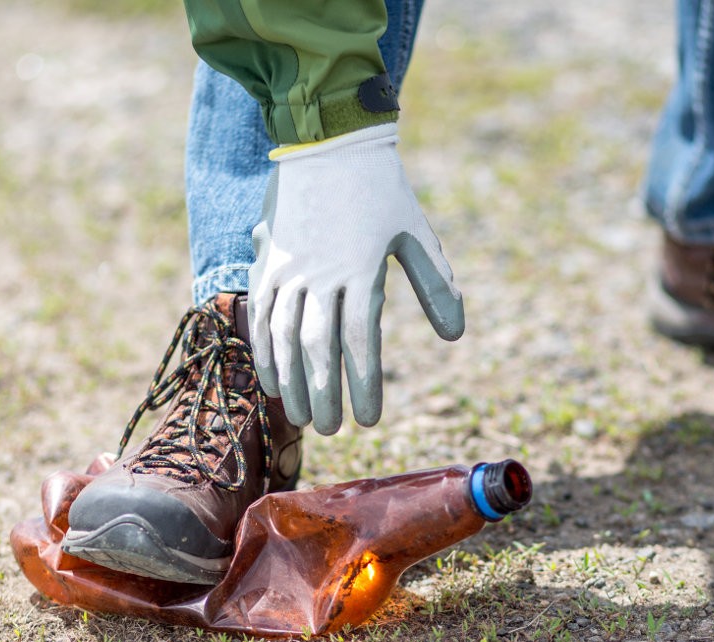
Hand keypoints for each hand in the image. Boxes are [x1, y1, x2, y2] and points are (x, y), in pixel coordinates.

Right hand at [248, 123, 463, 434]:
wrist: (327, 139)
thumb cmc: (381, 189)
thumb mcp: (416, 233)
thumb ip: (436, 285)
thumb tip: (454, 335)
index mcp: (360, 268)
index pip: (359, 340)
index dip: (363, 383)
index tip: (369, 419)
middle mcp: (319, 272)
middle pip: (317, 347)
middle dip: (324, 393)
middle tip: (334, 429)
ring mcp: (287, 267)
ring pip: (283, 336)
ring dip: (291, 382)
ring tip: (303, 417)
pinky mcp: (266, 262)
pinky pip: (259, 315)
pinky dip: (264, 352)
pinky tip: (273, 381)